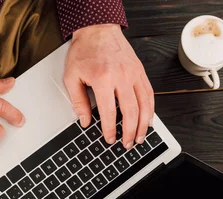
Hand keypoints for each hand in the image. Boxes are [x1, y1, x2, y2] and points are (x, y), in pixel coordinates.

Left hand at [65, 24, 153, 148]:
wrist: (97, 29)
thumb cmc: (84, 51)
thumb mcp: (72, 76)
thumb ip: (78, 101)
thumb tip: (85, 121)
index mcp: (102, 79)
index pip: (109, 112)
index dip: (110, 129)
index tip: (110, 139)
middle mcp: (121, 76)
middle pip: (130, 111)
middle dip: (130, 132)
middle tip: (127, 144)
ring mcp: (133, 73)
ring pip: (144, 104)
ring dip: (144, 124)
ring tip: (140, 137)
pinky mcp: (140, 71)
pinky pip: (149, 93)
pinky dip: (151, 109)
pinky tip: (148, 120)